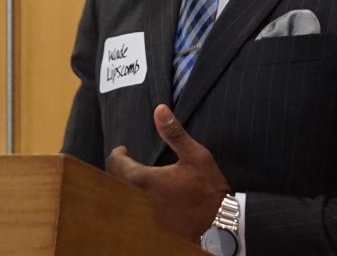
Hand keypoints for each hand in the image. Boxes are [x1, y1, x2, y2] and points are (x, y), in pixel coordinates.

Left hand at [106, 104, 230, 242]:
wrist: (220, 224)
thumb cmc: (208, 188)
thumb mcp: (195, 155)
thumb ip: (174, 133)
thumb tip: (159, 110)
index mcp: (146, 181)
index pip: (117, 165)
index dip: (117, 155)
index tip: (122, 150)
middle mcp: (140, 201)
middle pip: (116, 183)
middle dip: (119, 170)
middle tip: (126, 161)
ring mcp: (145, 217)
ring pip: (125, 199)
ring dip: (126, 187)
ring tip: (134, 176)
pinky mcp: (153, 227)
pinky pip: (136, 211)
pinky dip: (136, 201)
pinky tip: (147, 196)